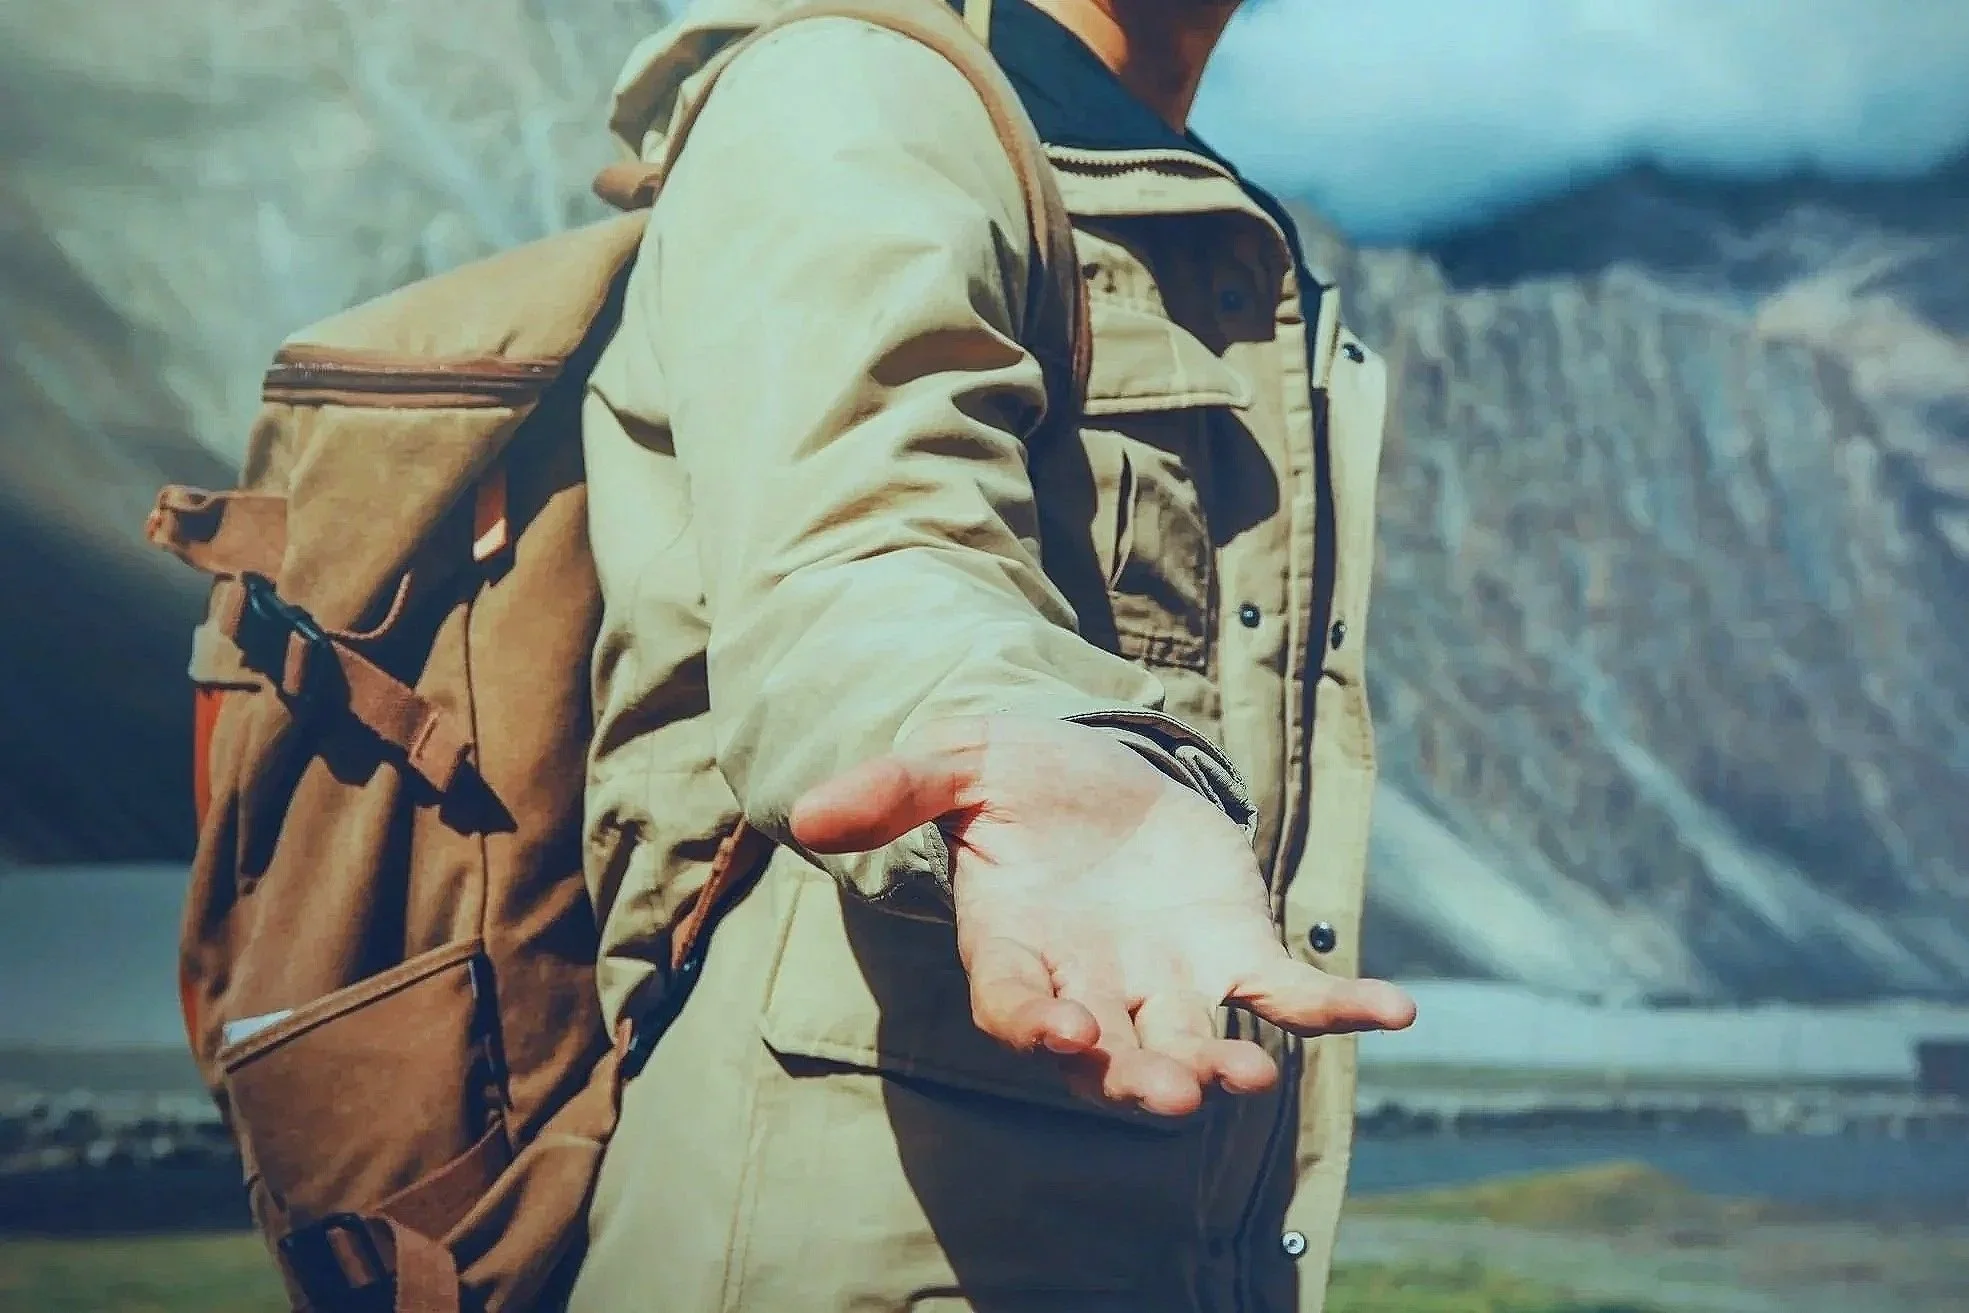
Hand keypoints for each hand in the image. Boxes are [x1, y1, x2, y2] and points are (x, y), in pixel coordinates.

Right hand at [789, 715, 1415, 1116]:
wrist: (1097, 766)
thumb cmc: (1014, 775)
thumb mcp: (954, 762)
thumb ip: (893, 789)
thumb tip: (806, 813)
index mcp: (1015, 948)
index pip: (1016, 1005)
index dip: (1036, 1024)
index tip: (1063, 1031)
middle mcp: (1090, 983)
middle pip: (1111, 1052)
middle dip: (1138, 1076)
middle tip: (1171, 1093)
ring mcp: (1167, 979)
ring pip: (1194, 1042)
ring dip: (1222, 1065)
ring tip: (1248, 1078)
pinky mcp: (1235, 952)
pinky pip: (1288, 992)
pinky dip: (1337, 1007)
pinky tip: (1393, 1009)